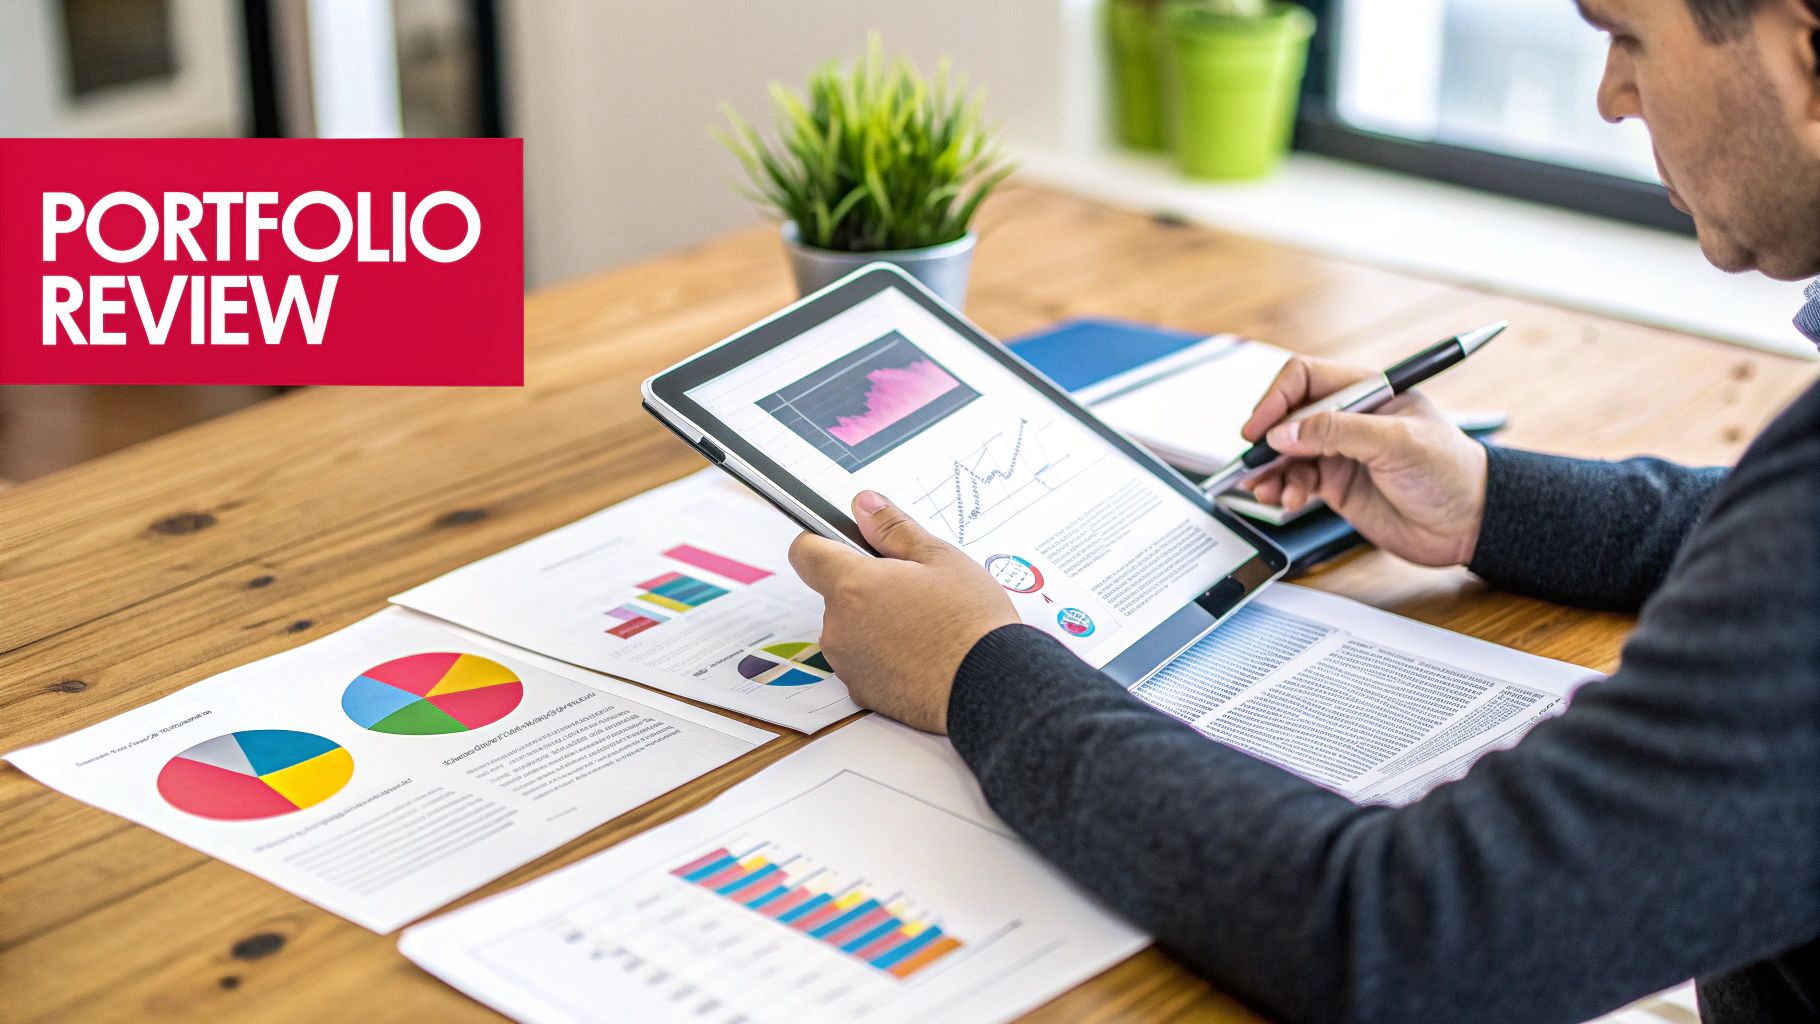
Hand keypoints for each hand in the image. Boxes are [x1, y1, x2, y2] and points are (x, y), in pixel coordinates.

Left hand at [788, 490, 1017, 733]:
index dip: (823, 542)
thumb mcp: (940, 558)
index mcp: (853, 585)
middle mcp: (839, 626)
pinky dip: (883, 655)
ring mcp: (847, 663)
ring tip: (922, 626)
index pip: (805, 552)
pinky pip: (862, 661)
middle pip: (835, 593)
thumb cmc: (970, 621)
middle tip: (912, 589)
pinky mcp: (861, 691)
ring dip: (874, 622)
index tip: (847, 543)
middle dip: (865, 586)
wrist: (990, 686)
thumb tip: (863, 505)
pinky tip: (920, 654)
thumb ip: (893, 528)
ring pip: (850, 628)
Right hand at [1240, 356, 1488, 566]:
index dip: (1277, 399)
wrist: (1470, 524)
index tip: (1260, 428)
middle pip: (1287, 417)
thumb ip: (1339, 433)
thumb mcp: (1398, 443)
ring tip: (1266, 491)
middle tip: (1253, 465)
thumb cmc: (1451, 472)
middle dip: (1266, 441)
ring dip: (1270, 471)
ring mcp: (1339, 452)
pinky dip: (1281, 490)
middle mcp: (1348, 418)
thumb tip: (1285, 433)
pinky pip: (1294, 481)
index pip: (1305, 379)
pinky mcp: (1335, 484)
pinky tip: (1283, 501)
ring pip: (1285, 453)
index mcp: (1367, 392)